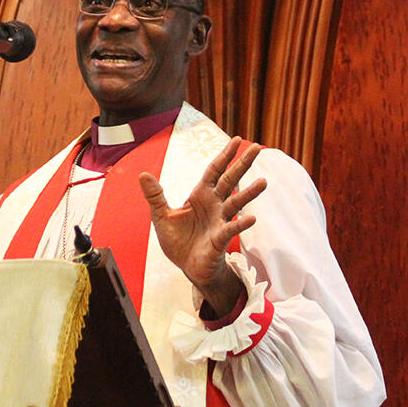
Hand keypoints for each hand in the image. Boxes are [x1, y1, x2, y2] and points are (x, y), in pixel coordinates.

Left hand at [138, 137, 266, 315]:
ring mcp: (220, 221)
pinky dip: (241, 225)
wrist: (187, 267)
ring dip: (249, 193)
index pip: (214, 171)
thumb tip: (143, 174)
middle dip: (242, 165)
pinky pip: (231, 229)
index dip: (224, 156)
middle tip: (257, 148)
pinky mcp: (220, 239)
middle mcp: (214, 205)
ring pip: (236, 203)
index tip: (236, 139)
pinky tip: (252, 218)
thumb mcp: (161, 215)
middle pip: (230, 180)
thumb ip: (155, 195)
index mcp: (200, 195)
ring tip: (264, 182)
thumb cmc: (178, 241)